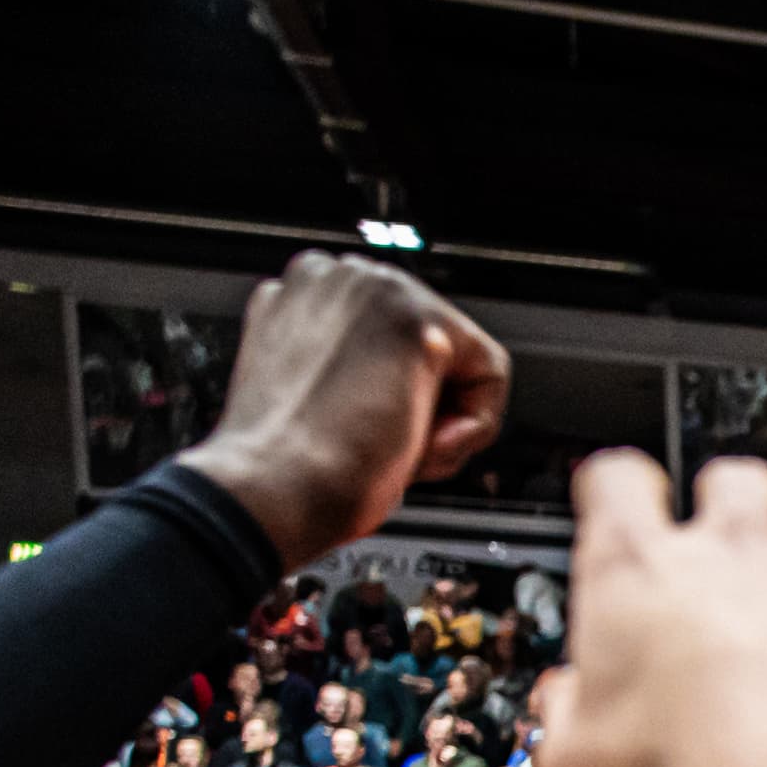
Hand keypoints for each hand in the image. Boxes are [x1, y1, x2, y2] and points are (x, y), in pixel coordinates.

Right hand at [183, 252, 510, 567]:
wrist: (275, 489)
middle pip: (435, 347)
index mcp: (299, 295)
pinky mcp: (413, 315)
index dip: (395, 401)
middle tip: (387, 448)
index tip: (368, 433)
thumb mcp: (316, 396)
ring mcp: (370, 289)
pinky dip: (474, 426)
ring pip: (464, 359)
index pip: (392, 343)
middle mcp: (332, 277)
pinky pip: (490, 372)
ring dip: (444, 419)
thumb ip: (352, 366)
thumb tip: (400, 372)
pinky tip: (425, 445)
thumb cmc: (288, 468)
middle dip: (426, 408)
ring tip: (397, 448)